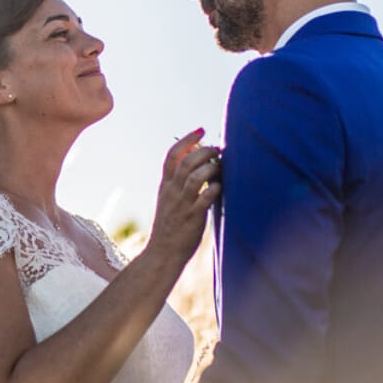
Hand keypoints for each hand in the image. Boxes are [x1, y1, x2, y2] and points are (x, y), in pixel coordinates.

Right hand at [146, 129, 220, 265]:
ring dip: (210, 167)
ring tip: (220, 166)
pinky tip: (220, 187)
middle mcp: (172, 192)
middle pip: (186, 162)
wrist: (162, 253)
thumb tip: (196, 163)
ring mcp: (181, 204)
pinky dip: (214, 189)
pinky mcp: (192, 218)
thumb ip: (180, 183)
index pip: (172, 155)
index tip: (201, 130)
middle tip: (218, 149)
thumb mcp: (170, 200)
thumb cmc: (171, 226)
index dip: (187, 140)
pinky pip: (204, 198)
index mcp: (165, 186)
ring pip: (195, 177)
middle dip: (204, 150)